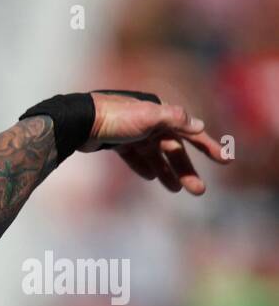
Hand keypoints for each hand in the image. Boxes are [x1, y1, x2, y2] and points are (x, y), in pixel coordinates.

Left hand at [83, 93, 228, 194]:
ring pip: (155, 156)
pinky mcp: (116, 142)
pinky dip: (143, 166)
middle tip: (199, 191)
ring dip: (167, 172)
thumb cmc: (116, 117)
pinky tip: (150, 178)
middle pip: (174, 150)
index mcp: (162, 115)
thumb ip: (174, 119)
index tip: (225, 160)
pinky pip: (134, 157)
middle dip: (186, 169)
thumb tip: (199, 126)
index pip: (191, 133)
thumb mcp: (149, 116)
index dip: (209, 147)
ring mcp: (133, 133)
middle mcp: (150, 123)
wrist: (80, 120)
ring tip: (177, 190)